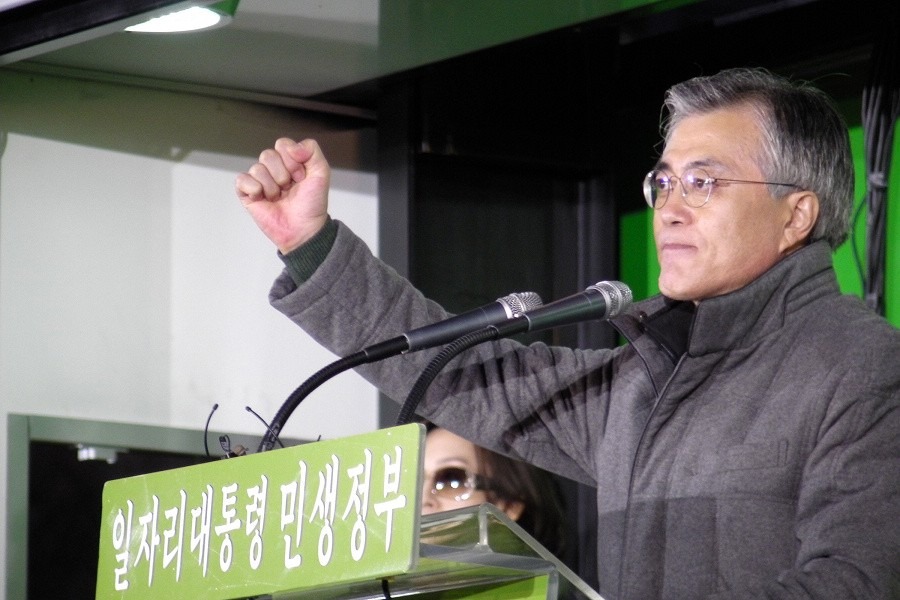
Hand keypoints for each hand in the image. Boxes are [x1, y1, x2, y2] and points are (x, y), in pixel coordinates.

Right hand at [235, 137, 329, 253]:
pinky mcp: (247, 194)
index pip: (282, 145)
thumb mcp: (321, 173)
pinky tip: (263, 198)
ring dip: (272, 186)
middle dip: (282, 174)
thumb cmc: (312, 204)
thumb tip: (292, 146)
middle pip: (268, 155)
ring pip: (257, 169)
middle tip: (290, 189)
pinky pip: (242, 180)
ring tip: (279, 197)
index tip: (301, 177)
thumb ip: (312, 150)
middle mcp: (273, 169)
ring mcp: (259, 181)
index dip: (293, 161)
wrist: (304, 229)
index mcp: (288, 161)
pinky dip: (254, 188)